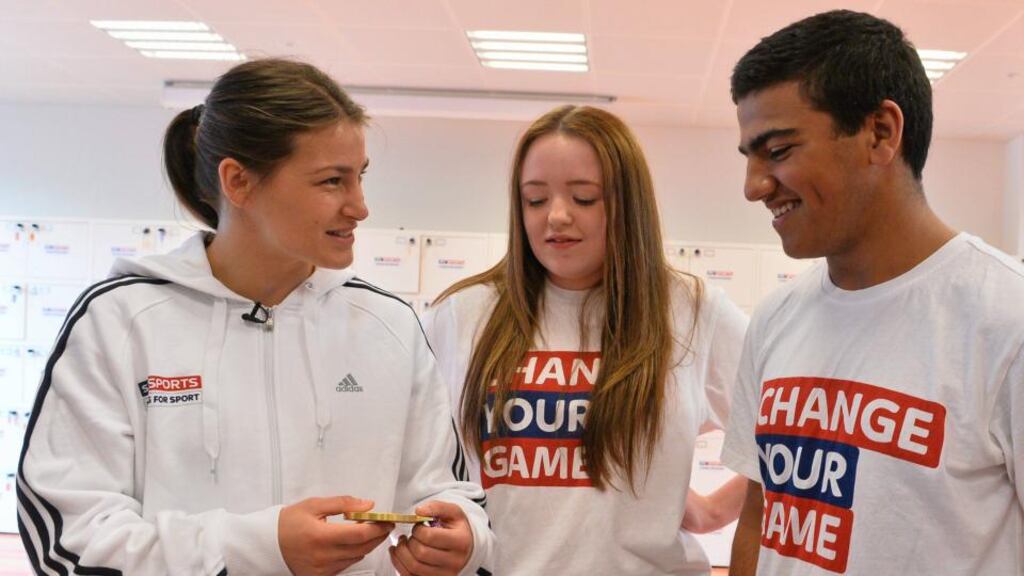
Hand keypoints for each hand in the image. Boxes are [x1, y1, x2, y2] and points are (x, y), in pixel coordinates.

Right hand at [279, 496, 394, 575]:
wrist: (267, 544)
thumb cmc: (288, 523)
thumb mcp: (314, 505)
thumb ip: (343, 503)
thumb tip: (368, 504)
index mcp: (321, 536)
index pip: (360, 534)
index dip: (378, 527)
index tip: (386, 520)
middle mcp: (323, 556)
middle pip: (363, 548)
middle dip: (377, 536)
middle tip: (383, 524)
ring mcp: (322, 570)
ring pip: (356, 558)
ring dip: (366, 545)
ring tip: (365, 530)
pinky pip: (346, 566)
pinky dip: (353, 554)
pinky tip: (351, 543)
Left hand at [389, 501, 473, 575]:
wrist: (466, 547)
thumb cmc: (457, 529)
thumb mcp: (453, 512)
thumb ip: (436, 507)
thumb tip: (419, 511)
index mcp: (460, 541)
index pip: (430, 536)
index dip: (418, 529)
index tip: (418, 526)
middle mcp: (455, 561)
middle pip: (421, 554)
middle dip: (409, 542)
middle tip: (410, 535)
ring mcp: (445, 574)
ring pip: (414, 568)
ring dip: (401, 553)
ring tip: (402, 544)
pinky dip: (399, 565)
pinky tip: (399, 554)